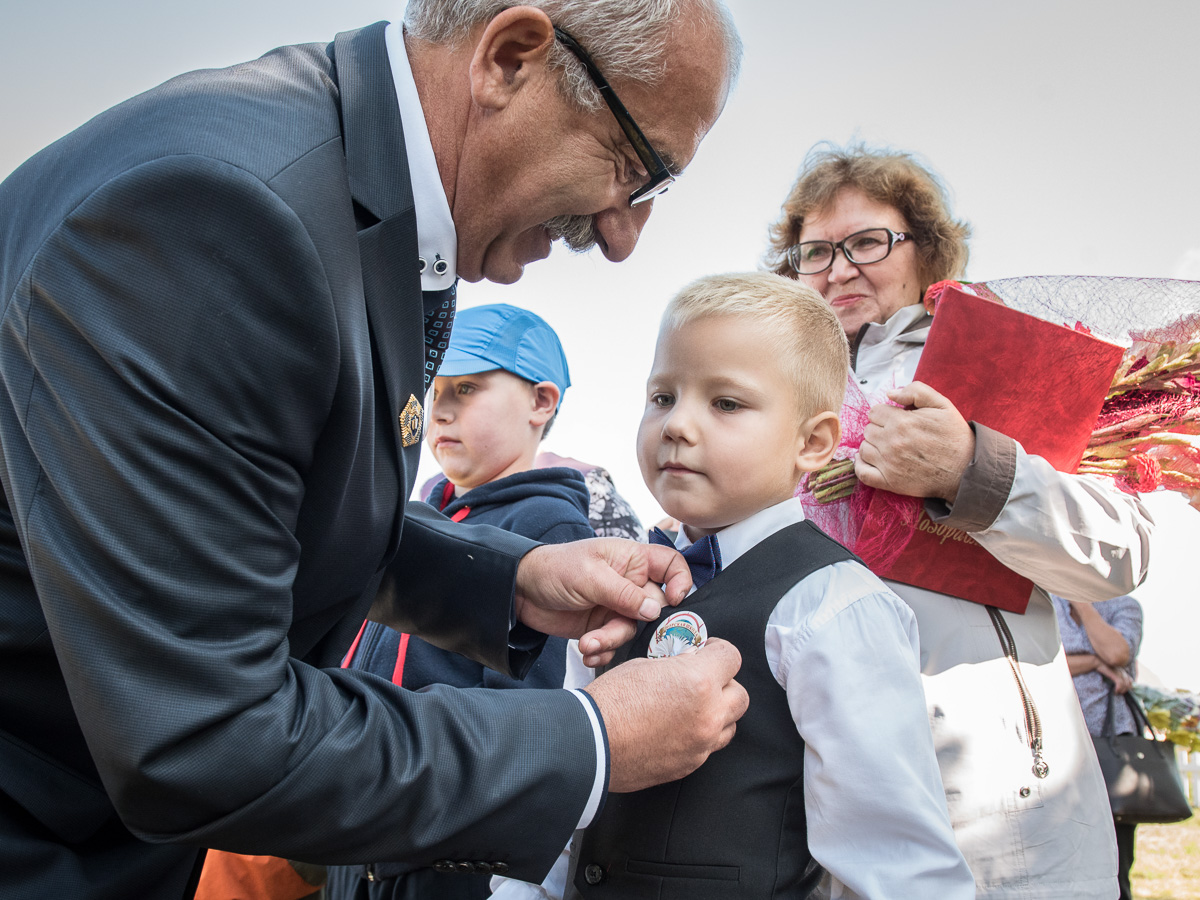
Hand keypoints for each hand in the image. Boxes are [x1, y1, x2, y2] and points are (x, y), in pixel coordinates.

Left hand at [514, 538, 691, 666]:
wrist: (520, 591)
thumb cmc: (555, 568)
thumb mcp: (590, 576)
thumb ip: (624, 593)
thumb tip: (655, 611)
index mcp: (632, 560)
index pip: (672, 565)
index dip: (680, 581)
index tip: (673, 600)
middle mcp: (630, 584)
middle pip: (654, 608)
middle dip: (634, 623)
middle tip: (611, 629)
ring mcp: (617, 607)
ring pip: (633, 631)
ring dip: (610, 641)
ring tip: (587, 643)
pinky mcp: (602, 627)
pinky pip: (615, 646)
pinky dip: (603, 652)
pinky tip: (586, 650)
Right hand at [583, 638, 747, 791]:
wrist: (590, 742)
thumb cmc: (611, 701)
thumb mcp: (646, 665)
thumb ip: (677, 666)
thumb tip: (687, 666)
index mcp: (699, 682)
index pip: (732, 657)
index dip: (719, 650)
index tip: (708, 651)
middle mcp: (708, 714)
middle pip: (740, 694)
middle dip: (724, 682)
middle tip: (704, 678)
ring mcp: (701, 743)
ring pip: (731, 723)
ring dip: (718, 711)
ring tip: (694, 705)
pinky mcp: (690, 764)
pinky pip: (709, 746)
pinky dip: (701, 734)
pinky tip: (679, 727)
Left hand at [855, 381, 974, 502]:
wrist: (965, 469)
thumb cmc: (954, 436)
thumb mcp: (942, 404)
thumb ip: (916, 391)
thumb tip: (890, 393)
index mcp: (902, 422)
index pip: (874, 412)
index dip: (884, 414)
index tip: (895, 419)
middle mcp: (892, 442)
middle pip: (868, 429)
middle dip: (879, 429)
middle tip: (896, 434)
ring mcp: (889, 464)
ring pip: (863, 448)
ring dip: (872, 446)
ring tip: (888, 447)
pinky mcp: (889, 482)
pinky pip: (862, 473)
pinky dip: (861, 465)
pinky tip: (870, 460)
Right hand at [1096, 661, 1132, 693]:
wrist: (1097, 661)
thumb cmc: (1103, 667)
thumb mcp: (1112, 671)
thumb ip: (1116, 676)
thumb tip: (1118, 684)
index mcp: (1123, 671)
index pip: (1131, 681)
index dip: (1128, 687)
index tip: (1122, 690)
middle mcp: (1123, 672)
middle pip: (1129, 683)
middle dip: (1125, 690)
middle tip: (1119, 692)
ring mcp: (1120, 673)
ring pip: (1126, 685)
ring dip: (1122, 691)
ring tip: (1117, 692)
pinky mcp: (1115, 674)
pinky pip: (1120, 684)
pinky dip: (1118, 689)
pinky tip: (1115, 691)